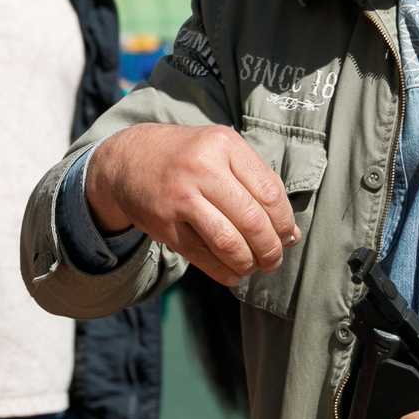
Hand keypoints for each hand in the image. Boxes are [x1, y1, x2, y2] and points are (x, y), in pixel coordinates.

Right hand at [83, 123, 298, 285]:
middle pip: (251, 220)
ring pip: (227, 241)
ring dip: (248, 262)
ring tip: (254, 267)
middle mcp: (201, 168)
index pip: (269, 192)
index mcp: (223, 145)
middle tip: (274, 259)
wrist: (129, 159)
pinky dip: (222, 271)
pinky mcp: (162, 223)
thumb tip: (289, 234)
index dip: (283, 221)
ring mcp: (178, 197)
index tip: (286, 235)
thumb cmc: (189, 156)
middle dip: (270, 248)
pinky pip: (200, 255)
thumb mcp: (222, 151)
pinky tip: (233, 274)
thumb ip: (257, 183)